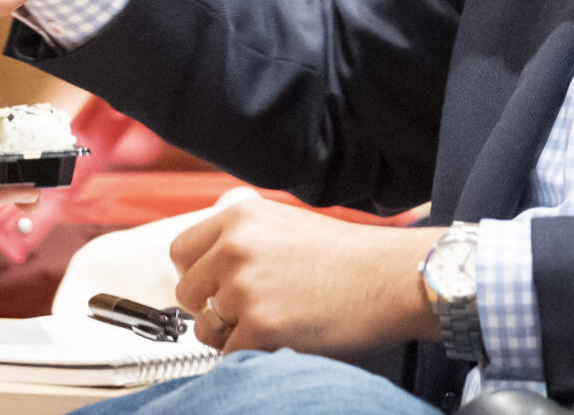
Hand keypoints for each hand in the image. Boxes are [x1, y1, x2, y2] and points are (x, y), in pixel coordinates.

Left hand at [169, 191, 442, 359]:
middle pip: (187, 293)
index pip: (181, 252)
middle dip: (212, 309)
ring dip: (232, 335)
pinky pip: (232, 355)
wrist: (393, 278)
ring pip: (206, 329)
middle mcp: (235, 247)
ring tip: (274, 324)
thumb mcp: (283, 225)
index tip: (215, 289)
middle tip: (250, 313)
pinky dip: (254, 355)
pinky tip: (286, 339)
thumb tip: (203, 272)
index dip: (198, 276)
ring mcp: (246, 287)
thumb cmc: (348, 258)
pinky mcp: (261, 327)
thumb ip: (240, 241)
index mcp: (239, 218)